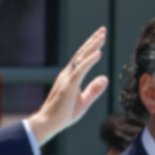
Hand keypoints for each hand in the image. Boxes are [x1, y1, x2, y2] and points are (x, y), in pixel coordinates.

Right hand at [27, 27, 109, 145]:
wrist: (48, 124)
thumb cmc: (63, 115)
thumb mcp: (84, 101)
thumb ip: (94, 90)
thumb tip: (105, 78)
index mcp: (70, 78)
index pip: (82, 58)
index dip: (91, 47)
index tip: (100, 37)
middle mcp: (67, 75)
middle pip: (81, 54)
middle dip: (93, 41)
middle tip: (102, 30)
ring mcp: (67, 79)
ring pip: (81, 58)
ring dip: (92, 46)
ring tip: (102, 36)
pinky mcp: (69, 85)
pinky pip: (81, 70)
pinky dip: (90, 61)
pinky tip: (98, 53)